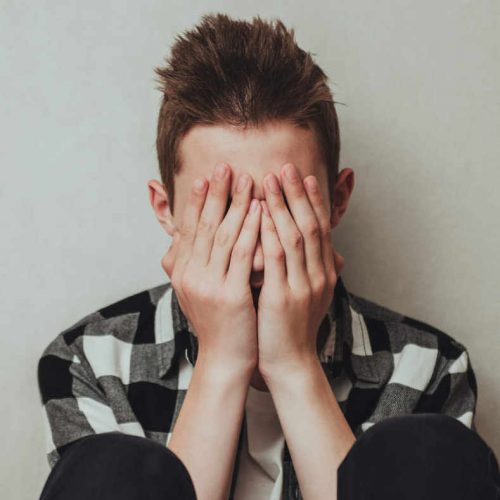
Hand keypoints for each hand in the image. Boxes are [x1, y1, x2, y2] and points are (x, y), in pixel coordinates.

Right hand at [161, 163, 261, 372]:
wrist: (225, 360)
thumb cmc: (217, 323)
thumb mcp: (196, 292)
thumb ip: (191, 265)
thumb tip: (182, 241)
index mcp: (182, 272)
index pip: (190, 229)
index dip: (198, 202)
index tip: (206, 177)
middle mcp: (190, 275)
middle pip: (205, 226)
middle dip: (216, 194)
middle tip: (225, 167)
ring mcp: (209, 285)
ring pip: (224, 235)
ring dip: (236, 205)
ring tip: (247, 180)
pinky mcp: (230, 295)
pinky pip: (242, 255)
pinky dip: (252, 230)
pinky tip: (260, 211)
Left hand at [256, 163, 343, 376]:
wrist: (290, 363)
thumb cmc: (292, 327)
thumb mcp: (308, 296)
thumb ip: (310, 269)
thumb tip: (322, 250)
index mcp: (324, 272)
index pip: (321, 228)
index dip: (312, 201)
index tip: (303, 177)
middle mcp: (319, 275)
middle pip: (310, 225)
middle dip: (298, 194)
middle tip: (286, 167)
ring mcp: (303, 286)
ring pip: (295, 236)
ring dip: (283, 205)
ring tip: (271, 180)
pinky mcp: (284, 297)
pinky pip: (276, 258)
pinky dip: (268, 232)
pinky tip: (259, 214)